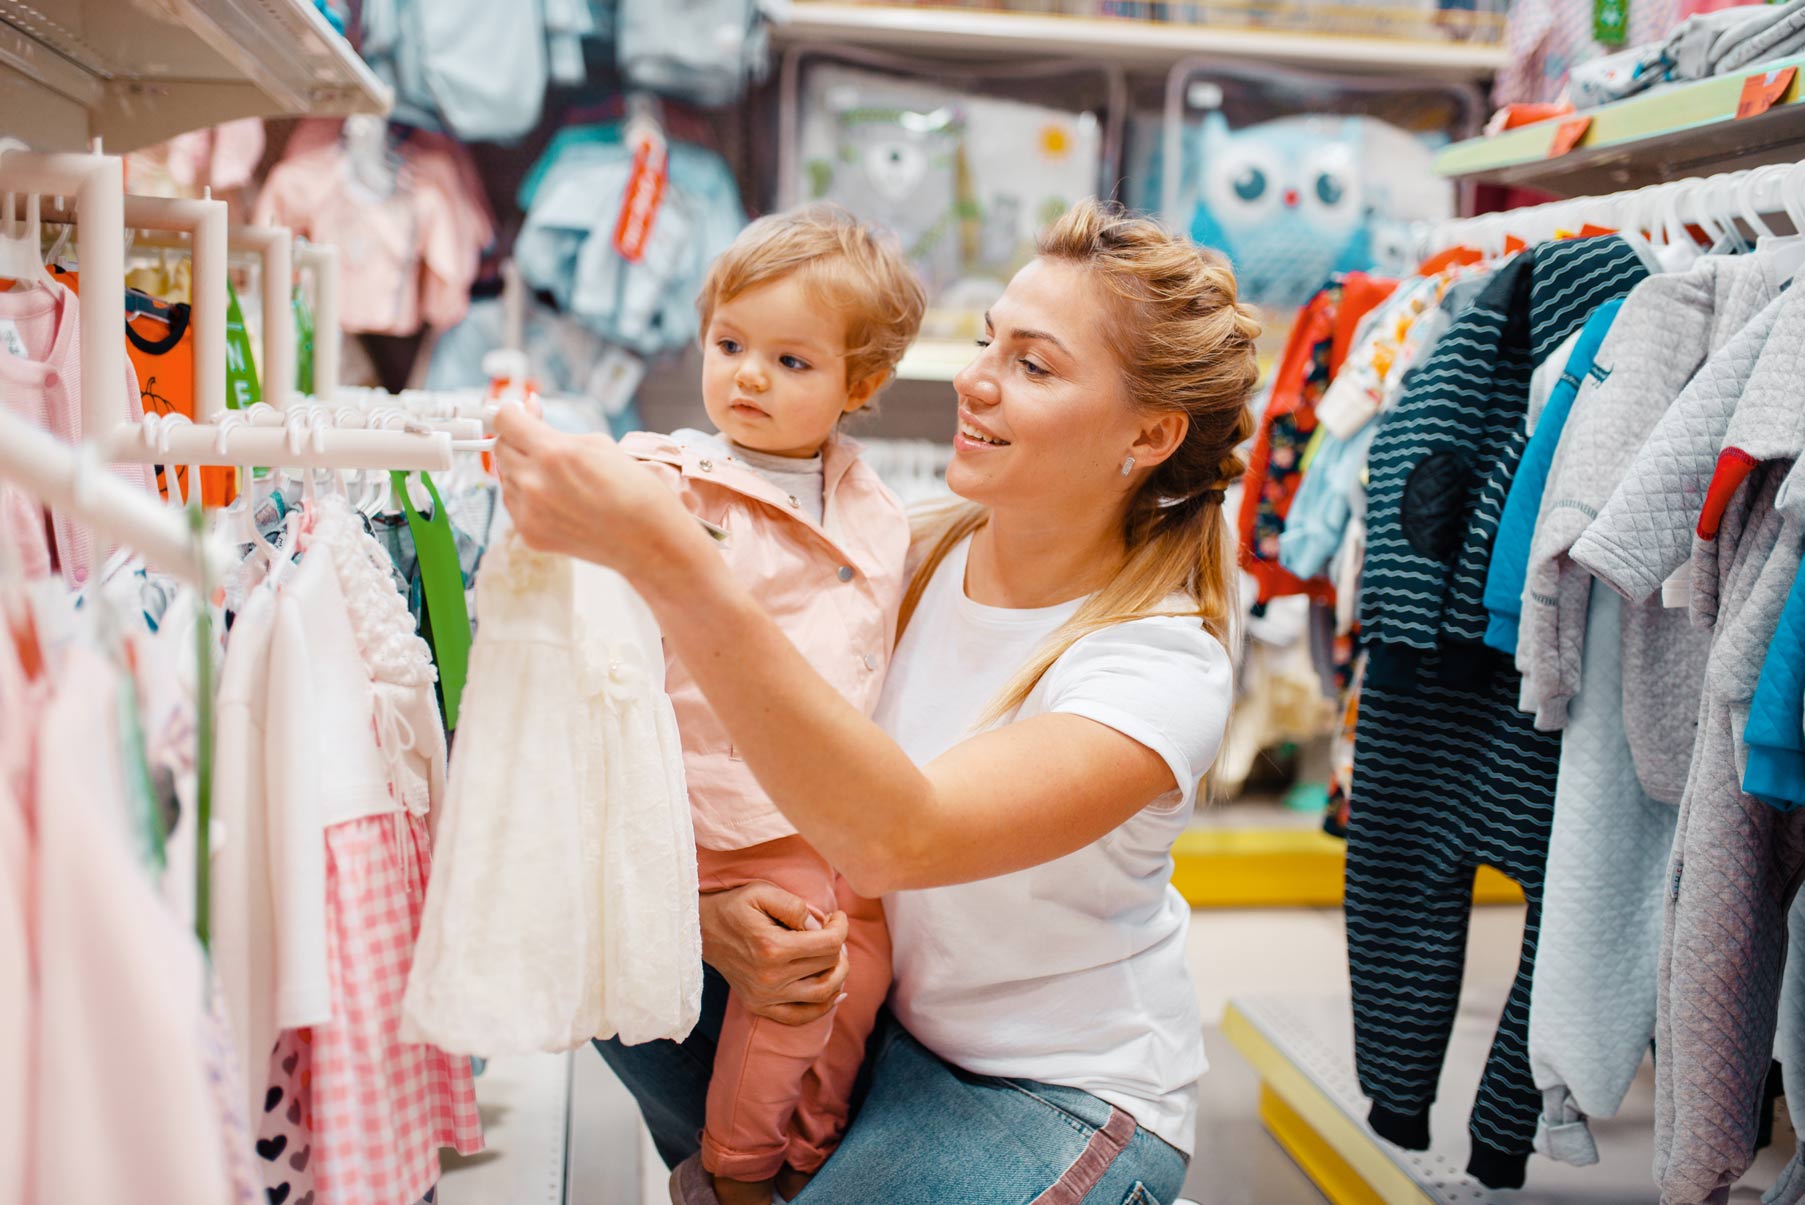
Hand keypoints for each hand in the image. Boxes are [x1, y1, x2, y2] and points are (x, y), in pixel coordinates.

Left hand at [492, 404, 705, 580]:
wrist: (649, 540)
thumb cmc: (634, 490)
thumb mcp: (598, 444)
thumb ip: (556, 429)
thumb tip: (528, 411)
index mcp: (553, 453)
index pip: (504, 419)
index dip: (512, 412)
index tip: (519, 414)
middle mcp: (534, 483)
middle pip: (500, 447)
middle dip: (517, 440)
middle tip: (542, 444)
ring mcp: (528, 512)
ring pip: (506, 476)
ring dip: (523, 469)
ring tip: (559, 478)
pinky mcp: (529, 533)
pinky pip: (513, 503)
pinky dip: (527, 495)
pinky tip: (557, 499)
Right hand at [700, 883, 850, 1025]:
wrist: (700, 931)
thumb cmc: (734, 906)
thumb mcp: (762, 891)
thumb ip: (795, 906)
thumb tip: (820, 926)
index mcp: (772, 948)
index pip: (829, 944)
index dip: (841, 926)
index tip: (836, 916)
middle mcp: (770, 978)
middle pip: (829, 966)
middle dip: (839, 945)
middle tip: (831, 931)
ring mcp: (764, 996)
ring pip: (822, 994)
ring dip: (838, 974)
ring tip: (835, 957)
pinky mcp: (759, 1006)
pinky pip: (800, 1016)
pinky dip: (823, 1006)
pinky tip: (836, 993)